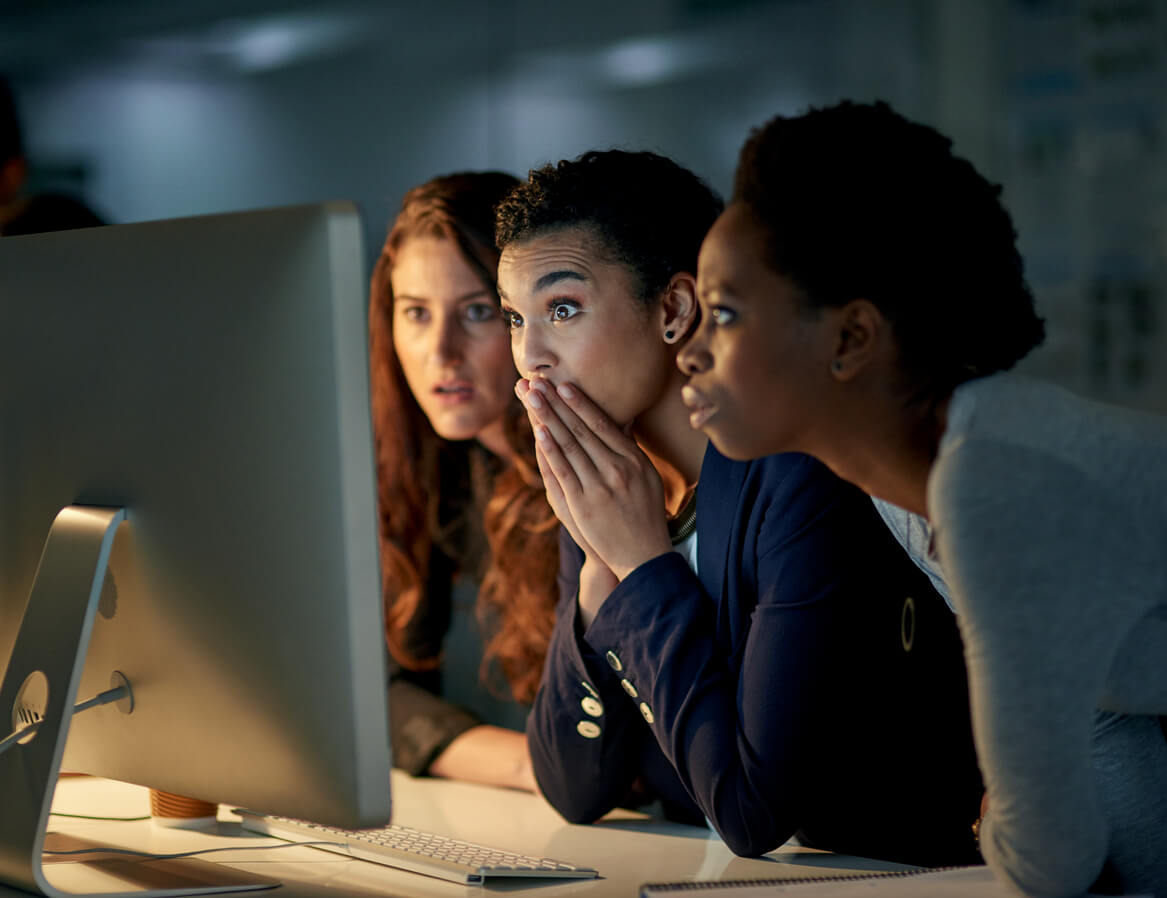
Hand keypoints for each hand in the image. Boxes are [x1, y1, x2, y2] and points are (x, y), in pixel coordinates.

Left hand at [518, 377, 671, 580]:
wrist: (644, 555)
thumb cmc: (645, 513)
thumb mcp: (647, 477)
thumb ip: (631, 449)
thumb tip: (623, 420)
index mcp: (634, 459)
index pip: (602, 424)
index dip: (580, 402)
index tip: (563, 383)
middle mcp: (618, 469)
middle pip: (581, 429)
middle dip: (557, 403)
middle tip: (537, 381)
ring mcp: (600, 486)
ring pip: (569, 444)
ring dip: (548, 417)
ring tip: (531, 397)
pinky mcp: (583, 504)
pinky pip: (563, 471)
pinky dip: (550, 449)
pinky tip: (539, 430)